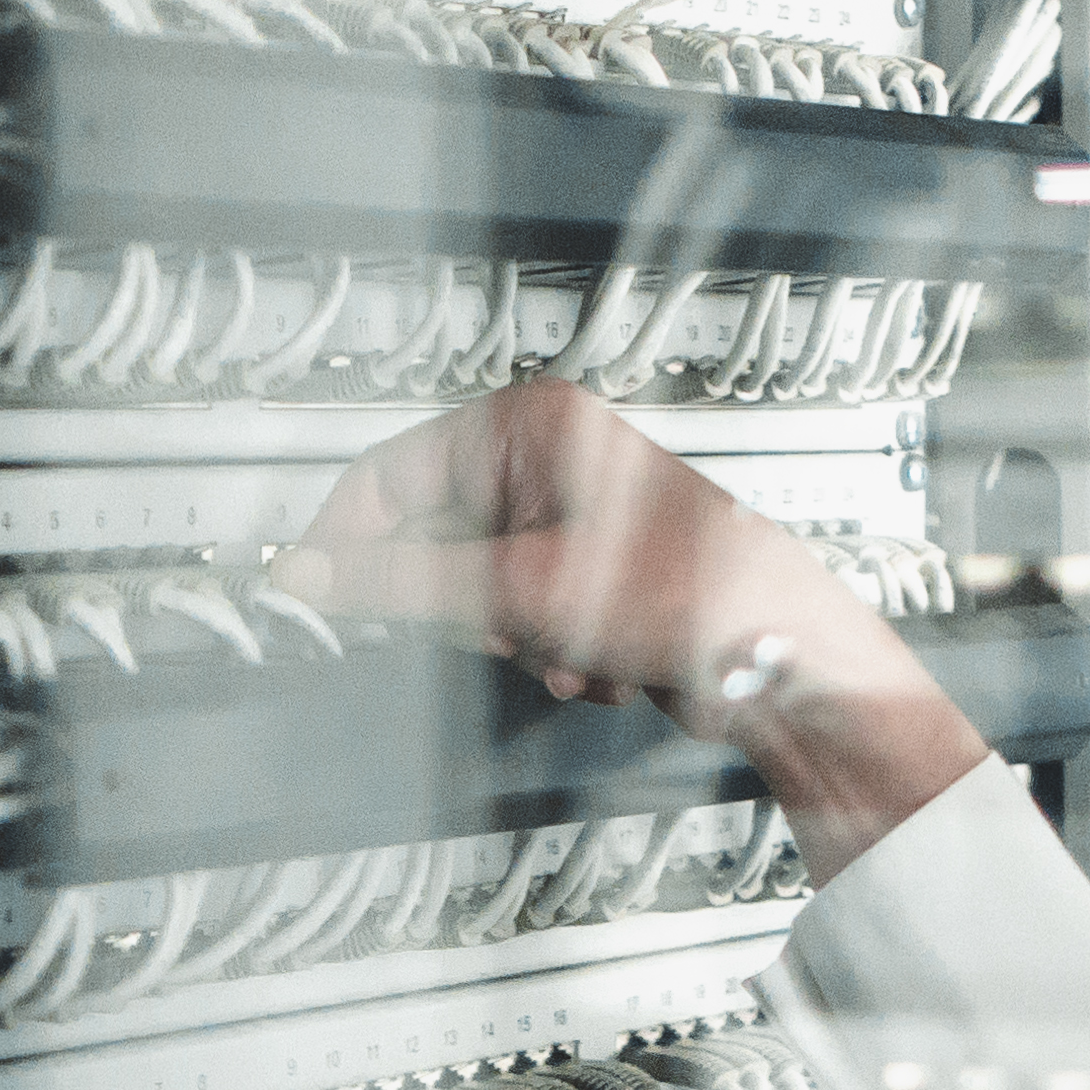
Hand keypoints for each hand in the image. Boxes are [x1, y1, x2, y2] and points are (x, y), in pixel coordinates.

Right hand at [276, 379, 988, 868]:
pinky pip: (523, 623)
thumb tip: (312, 576)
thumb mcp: (518, 588)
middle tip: (508, 627)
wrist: (781, 663)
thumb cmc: (692, 594)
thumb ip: (399, 583)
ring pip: (475, 598)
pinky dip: (553, 654)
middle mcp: (548, 460)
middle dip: (472, 609)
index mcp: (526, 425)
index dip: (342, 543)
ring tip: (576, 643)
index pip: (385, 475)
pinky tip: (604, 660)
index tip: (308, 597)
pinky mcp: (590, 577)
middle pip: (432, 546)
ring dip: (518, 641)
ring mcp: (570, 520)